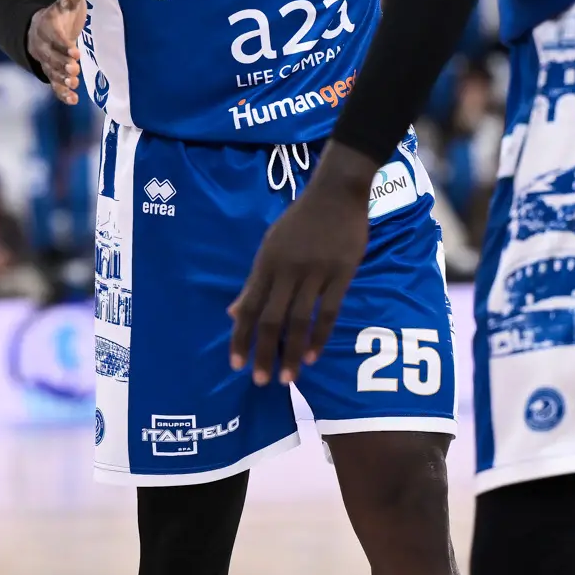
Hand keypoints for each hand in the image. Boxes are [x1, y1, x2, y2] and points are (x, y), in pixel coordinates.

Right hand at [29, 0, 90, 104]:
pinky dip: (62, 93)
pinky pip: (54, 85)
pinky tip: (73, 100)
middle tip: (75, 71)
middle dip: (62, 65)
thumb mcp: (64, 2)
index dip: (64, 46)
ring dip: (62, 79)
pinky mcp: (52, 73)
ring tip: (74, 84)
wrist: (39, 29)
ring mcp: (46, 61)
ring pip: (52, 72)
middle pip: (51, 57)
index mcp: (46, 28)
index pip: (55, 38)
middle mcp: (43, 46)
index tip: (75, 52)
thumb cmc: (57, 15)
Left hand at [230, 156, 370, 385]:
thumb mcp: (270, 246)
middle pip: (272, 319)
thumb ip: (255, 283)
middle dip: (264, 352)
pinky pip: (329, 311)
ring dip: (292, 352)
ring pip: (300, 320)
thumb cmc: (300, 221)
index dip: (241, 337)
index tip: (236, 365)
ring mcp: (315, 273)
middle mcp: (287, 270)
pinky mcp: (341, 274)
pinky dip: (320, 335)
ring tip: (288, 377)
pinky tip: (313, 355)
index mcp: (266, 263)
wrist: (336, 193)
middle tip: (260, 382)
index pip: (250, 307)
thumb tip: (233, 313)